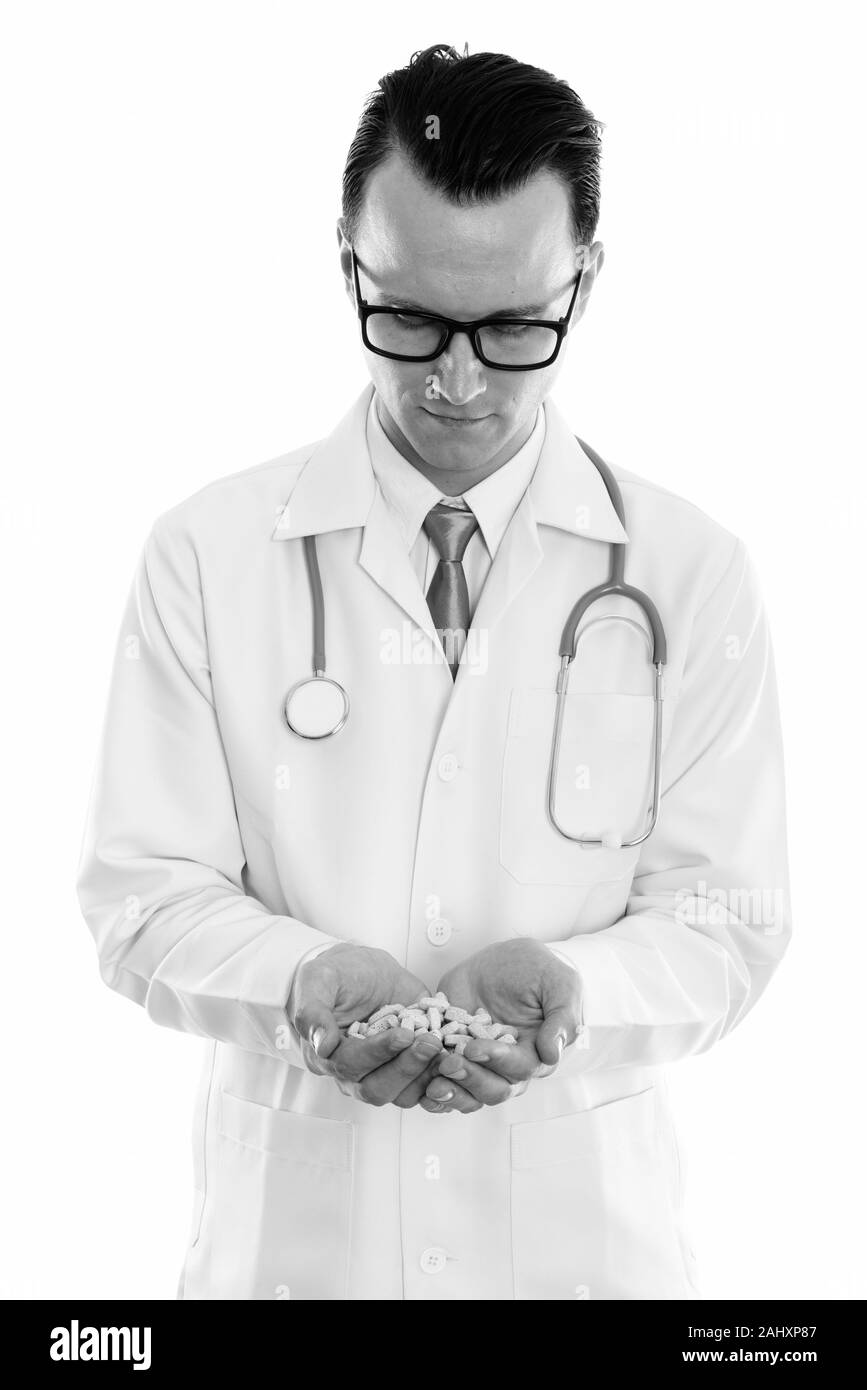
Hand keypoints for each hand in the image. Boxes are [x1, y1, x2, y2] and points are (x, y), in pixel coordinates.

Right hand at [288, 943, 444, 1107]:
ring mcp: (383, 1073)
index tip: (402, 1035)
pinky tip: (453, 1058)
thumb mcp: (319, 980)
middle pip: (377, 1089)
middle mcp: (354, 1073)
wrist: (364, 971)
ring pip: (403, 1095)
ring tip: (443, 1047)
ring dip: (425, 1075)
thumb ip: (313, 1011)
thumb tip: (321, 1046)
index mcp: (327, 1056)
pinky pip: (425, 1087)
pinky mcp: (409, 1069)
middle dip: (406, 1067)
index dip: (377, 1053)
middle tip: (429, 1042)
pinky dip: (440, 1077)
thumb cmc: (339, 975)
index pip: (350, 1065)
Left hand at [423, 938, 581, 1113]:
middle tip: (449, 1062)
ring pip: (469, 1094)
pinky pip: (445, 1083)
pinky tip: (420, 1086)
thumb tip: (552, 1054)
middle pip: (493, 1089)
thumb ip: (562, 1018)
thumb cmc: (537, 970)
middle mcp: (507, 1065)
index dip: (497, 1061)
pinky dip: (432, 1089)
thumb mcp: (559, 984)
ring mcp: (479, 1063)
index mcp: (534, 1052)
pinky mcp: (454, 1054)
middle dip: (470, 1079)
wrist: (504, 959)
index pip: (519, 1069)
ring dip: (451, 1091)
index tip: (475, 1047)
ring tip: (433, 1081)